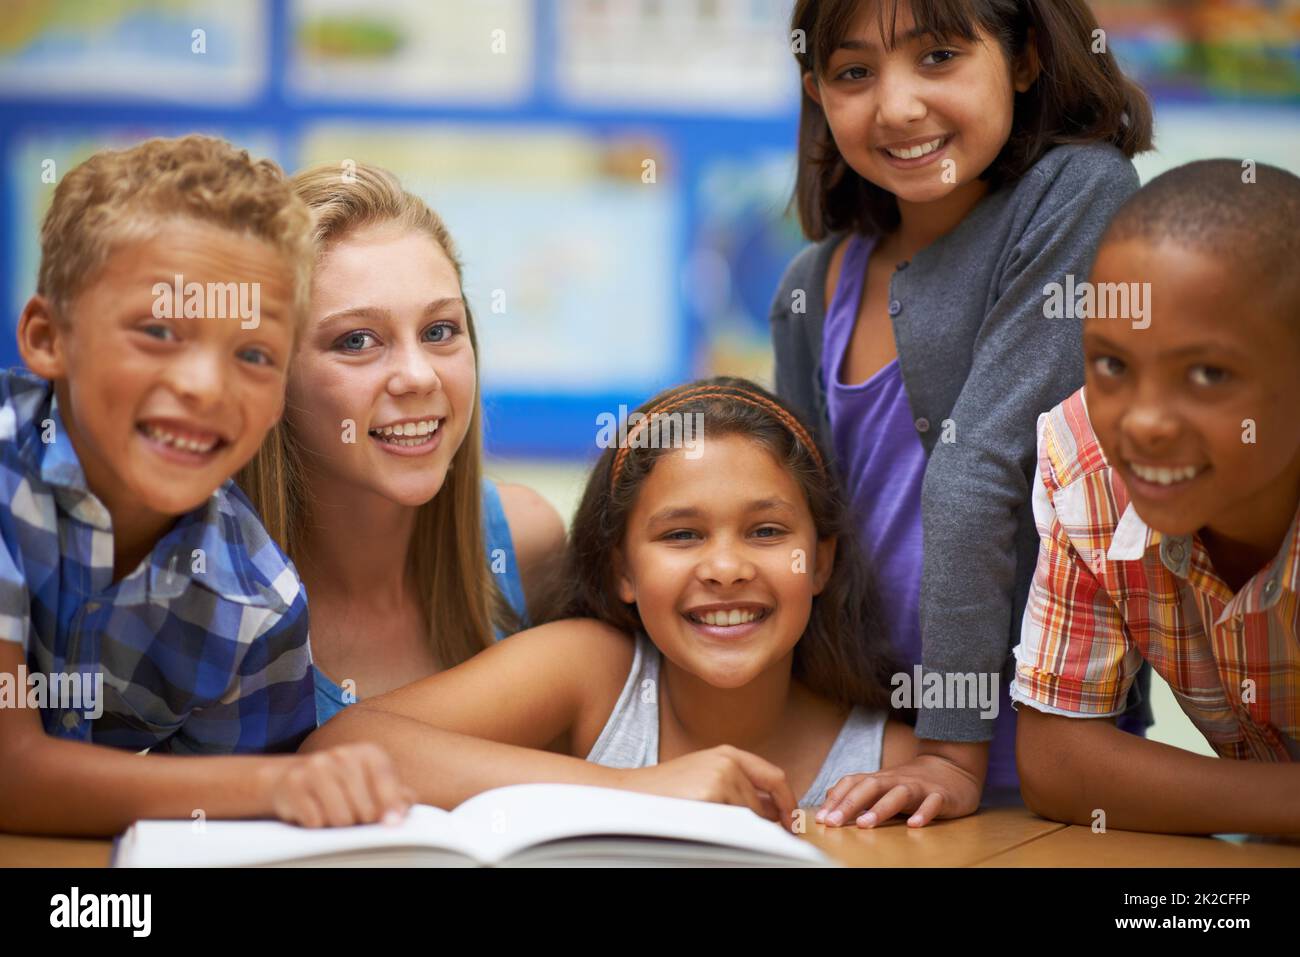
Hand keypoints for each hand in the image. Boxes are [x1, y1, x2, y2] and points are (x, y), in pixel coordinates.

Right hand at [262, 743, 414, 827]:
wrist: (291, 777)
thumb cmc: (341, 784)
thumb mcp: (371, 783)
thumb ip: (396, 795)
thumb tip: (404, 808)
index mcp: (369, 753)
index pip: (386, 782)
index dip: (391, 806)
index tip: (393, 822)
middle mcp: (343, 754)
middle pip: (366, 810)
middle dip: (361, 820)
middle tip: (352, 813)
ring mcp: (317, 766)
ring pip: (341, 819)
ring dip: (338, 824)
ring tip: (332, 812)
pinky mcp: (295, 783)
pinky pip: (315, 821)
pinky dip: (316, 824)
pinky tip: (313, 811)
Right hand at [619, 745, 799, 831]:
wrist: (629, 793)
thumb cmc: (666, 791)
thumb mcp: (705, 776)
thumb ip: (738, 785)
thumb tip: (773, 811)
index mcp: (728, 754)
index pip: (775, 777)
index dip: (788, 802)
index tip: (792, 822)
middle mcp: (727, 762)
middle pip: (762, 804)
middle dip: (761, 824)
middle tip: (751, 836)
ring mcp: (719, 778)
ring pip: (748, 818)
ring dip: (737, 829)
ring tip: (707, 823)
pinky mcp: (709, 796)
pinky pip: (732, 825)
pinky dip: (724, 832)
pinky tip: (700, 824)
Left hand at [816, 753, 980, 828]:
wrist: (952, 768)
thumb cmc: (911, 782)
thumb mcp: (883, 785)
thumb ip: (858, 792)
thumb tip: (829, 801)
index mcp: (880, 779)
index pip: (853, 783)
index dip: (836, 799)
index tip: (821, 818)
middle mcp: (896, 780)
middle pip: (870, 786)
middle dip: (850, 804)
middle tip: (833, 822)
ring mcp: (919, 787)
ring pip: (899, 794)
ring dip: (880, 808)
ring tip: (865, 824)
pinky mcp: (941, 795)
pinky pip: (932, 803)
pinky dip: (923, 813)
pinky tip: (913, 825)